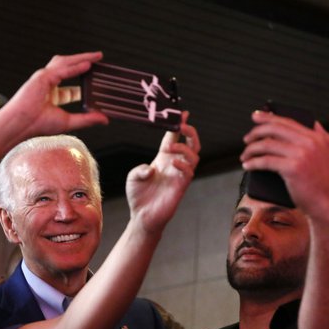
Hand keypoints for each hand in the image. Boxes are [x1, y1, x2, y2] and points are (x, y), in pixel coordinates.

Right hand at [0, 52, 108, 138]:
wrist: (21, 124)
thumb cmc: (38, 125)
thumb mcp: (68, 121)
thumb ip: (87, 119)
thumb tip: (105, 119)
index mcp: (52, 96)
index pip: (71, 87)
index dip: (83, 81)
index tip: (95, 79)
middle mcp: (48, 85)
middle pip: (68, 68)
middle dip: (83, 61)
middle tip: (99, 59)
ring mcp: (44, 78)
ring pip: (65, 63)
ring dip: (81, 58)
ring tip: (96, 56)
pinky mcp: (42, 77)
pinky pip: (62, 69)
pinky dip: (75, 67)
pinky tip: (87, 65)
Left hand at [126, 111, 200, 232]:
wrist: (142, 216)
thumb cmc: (139, 195)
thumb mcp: (133, 176)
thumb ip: (140, 169)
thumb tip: (152, 169)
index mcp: (163, 158)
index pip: (175, 137)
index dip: (179, 124)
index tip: (182, 112)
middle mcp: (174, 164)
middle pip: (191, 142)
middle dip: (190, 131)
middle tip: (183, 124)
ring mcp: (179, 175)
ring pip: (194, 155)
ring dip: (184, 147)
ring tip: (171, 148)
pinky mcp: (181, 186)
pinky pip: (189, 172)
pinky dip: (183, 164)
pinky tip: (172, 163)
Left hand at [240, 111, 328, 220]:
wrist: (326, 203)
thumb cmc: (321, 182)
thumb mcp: (327, 153)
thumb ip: (319, 137)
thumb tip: (310, 122)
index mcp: (318, 137)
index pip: (288, 121)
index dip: (269, 117)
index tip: (255, 116)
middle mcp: (311, 142)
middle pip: (275, 129)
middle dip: (256, 132)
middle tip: (246, 139)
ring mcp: (302, 154)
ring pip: (267, 145)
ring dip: (251, 149)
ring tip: (244, 155)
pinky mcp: (292, 168)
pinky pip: (265, 161)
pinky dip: (253, 163)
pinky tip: (247, 165)